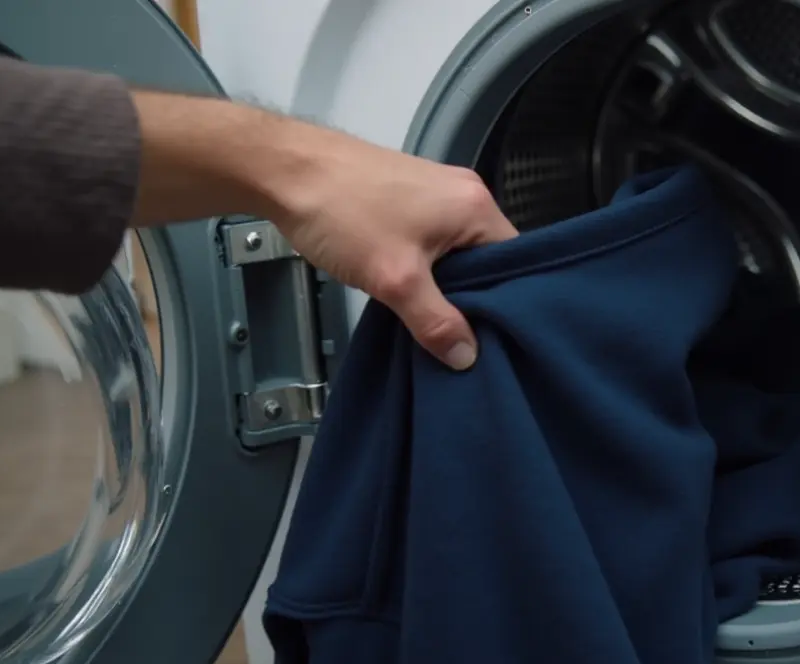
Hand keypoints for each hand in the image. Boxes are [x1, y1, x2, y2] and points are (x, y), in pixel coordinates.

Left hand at [268, 127, 518, 369]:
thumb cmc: (344, 212)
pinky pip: (434, 244)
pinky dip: (425, 271)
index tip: (497, 340)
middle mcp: (465, 194)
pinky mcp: (408, 199)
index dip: (508, 305)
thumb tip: (467, 358)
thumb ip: (436, 322)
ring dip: (444, 287)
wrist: (284, 169)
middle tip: (462, 341)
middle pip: (487, 261)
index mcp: (477, 207)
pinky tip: (408, 294)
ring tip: (433, 322)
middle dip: (473, 300)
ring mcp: (435, 194)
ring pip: (457, 255)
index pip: (515, 264)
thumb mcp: (396, 279)